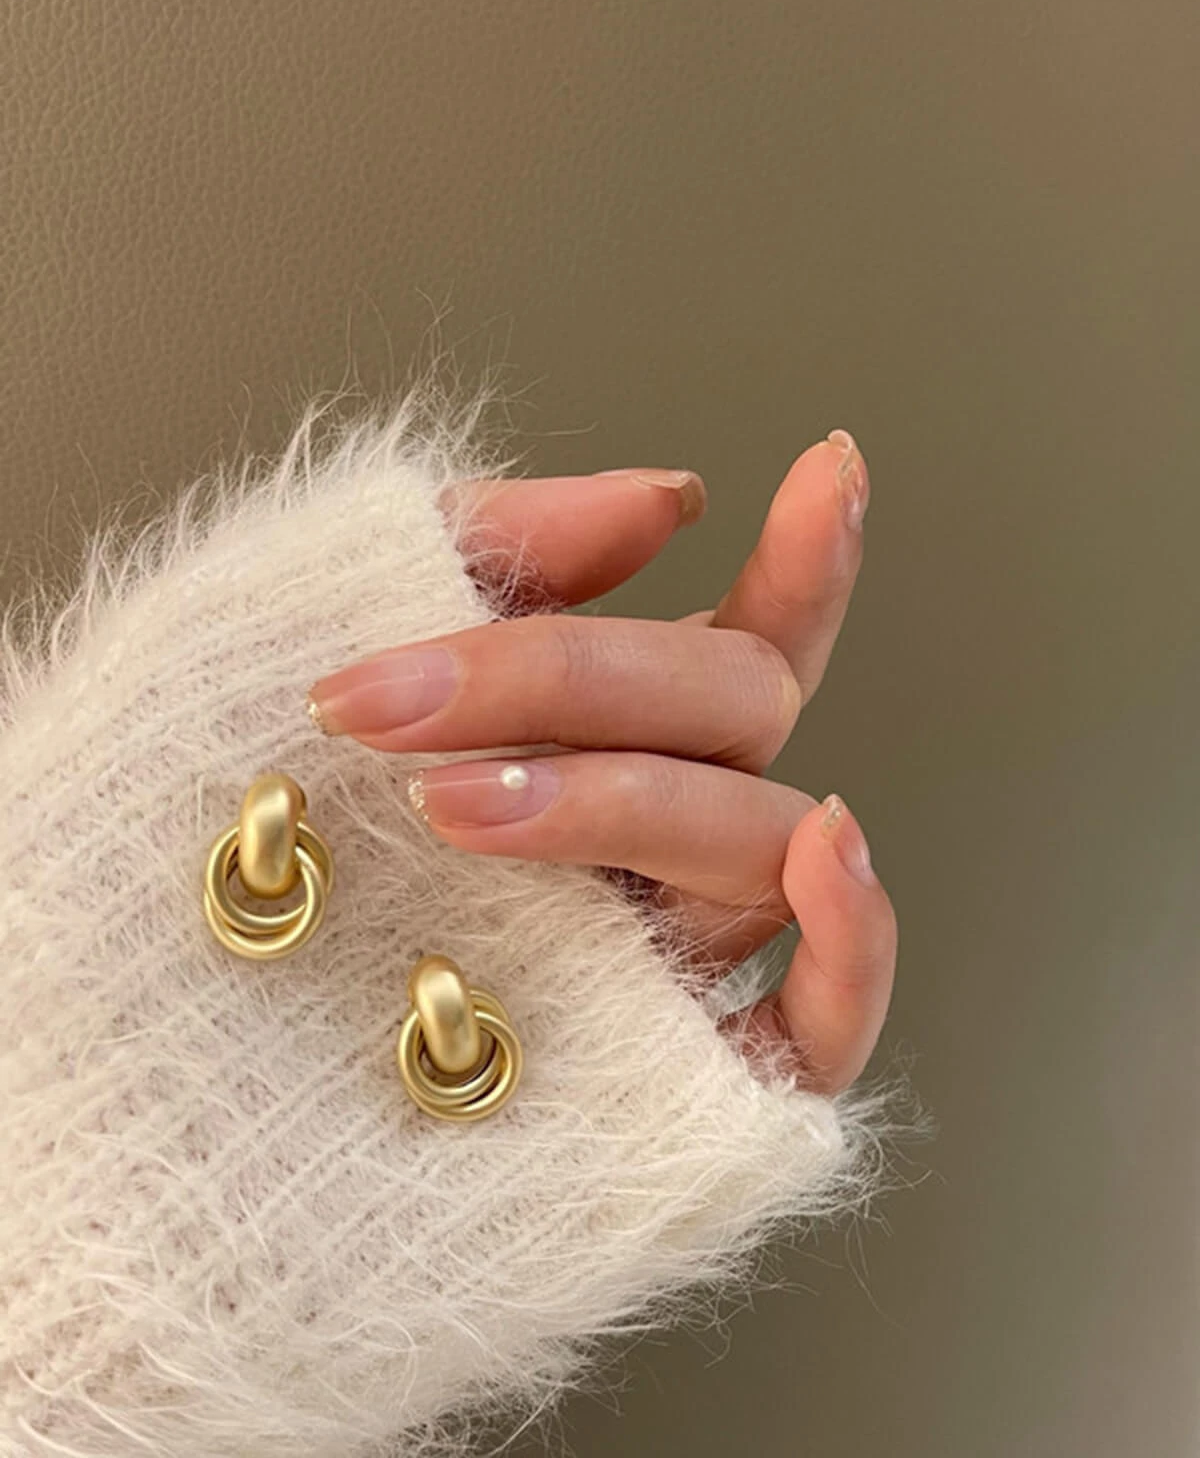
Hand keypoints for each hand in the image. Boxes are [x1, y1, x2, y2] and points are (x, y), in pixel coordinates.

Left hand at [306, 432, 896, 1094]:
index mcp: (614, 733)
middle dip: (568, 678)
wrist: (149, 996)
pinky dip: (852, 944)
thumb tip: (672, 499)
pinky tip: (822, 856)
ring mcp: (673, 950)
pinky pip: (818, 1031)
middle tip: (388, 703)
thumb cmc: (255, 800)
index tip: (826, 466)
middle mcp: (663, 832)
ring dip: (618, 800)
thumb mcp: (358, 626)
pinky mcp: (674, 1073)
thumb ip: (509, 546)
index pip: (746, 636)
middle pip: (732, 708)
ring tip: (455, 806)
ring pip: (749, 841)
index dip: (808, 555)